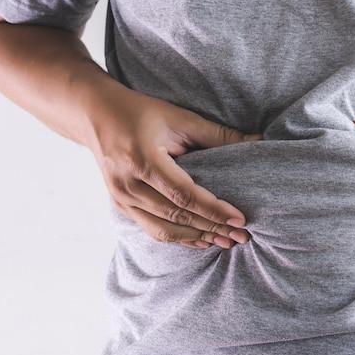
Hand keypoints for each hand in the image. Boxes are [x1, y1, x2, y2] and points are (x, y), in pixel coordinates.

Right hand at [87, 88, 261, 248]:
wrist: (96, 116)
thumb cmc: (141, 113)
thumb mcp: (180, 118)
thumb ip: (219, 135)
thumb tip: (258, 141)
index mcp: (143, 159)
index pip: (183, 194)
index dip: (213, 209)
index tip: (240, 219)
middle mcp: (128, 184)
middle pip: (176, 215)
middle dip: (212, 227)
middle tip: (242, 236)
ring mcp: (121, 198)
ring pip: (164, 229)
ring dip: (197, 237)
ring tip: (226, 241)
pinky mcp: (121, 205)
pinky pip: (152, 229)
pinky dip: (179, 238)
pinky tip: (201, 240)